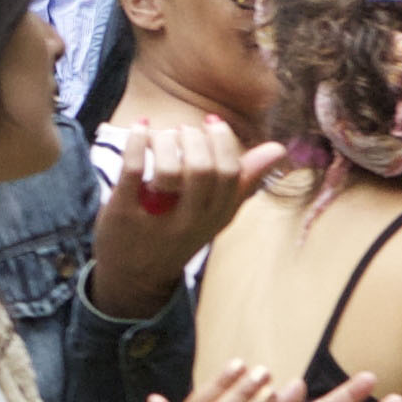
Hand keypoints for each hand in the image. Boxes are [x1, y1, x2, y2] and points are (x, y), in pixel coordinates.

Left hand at [87, 119, 286, 315]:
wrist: (134, 278)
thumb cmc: (178, 234)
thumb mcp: (215, 215)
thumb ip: (242, 181)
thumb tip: (279, 149)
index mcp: (216, 217)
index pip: (230, 173)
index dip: (222, 141)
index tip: (210, 123)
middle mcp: (190, 221)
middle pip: (203, 169)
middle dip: (193, 139)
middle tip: (182, 132)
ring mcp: (156, 218)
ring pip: (169, 169)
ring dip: (165, 141)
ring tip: (159, 137)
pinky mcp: (123, 212)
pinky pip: (132, 170)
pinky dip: (136, 142)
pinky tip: (140, 128)